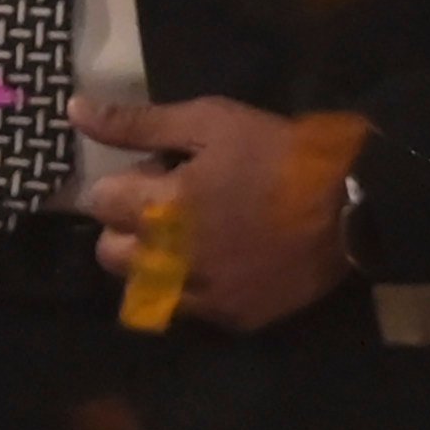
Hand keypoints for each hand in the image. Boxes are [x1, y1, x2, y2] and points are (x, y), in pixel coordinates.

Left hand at [72, 95, 353, 332]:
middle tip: (174, 202)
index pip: (100, 201)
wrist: (355, 202)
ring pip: (141, 287)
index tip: (161, 169)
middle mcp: (166, 262)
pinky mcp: (230, 319)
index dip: (128, 180)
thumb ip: (139, 123)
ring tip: (192, 236)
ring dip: (154, 261)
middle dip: (129, 225)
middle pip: (110, 252)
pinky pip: (187, 310)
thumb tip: (73, 111)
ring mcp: (198, 297)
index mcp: (158, 208)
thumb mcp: (213, 120)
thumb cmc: (282, 152)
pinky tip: (224, 261)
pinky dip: (193, 287)